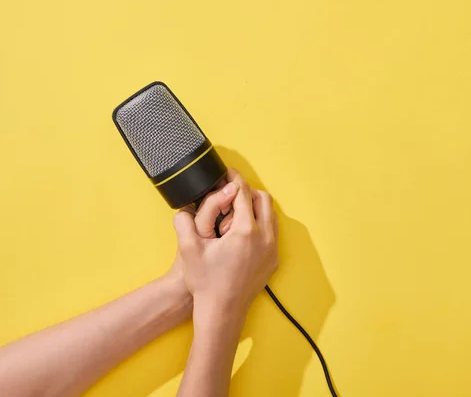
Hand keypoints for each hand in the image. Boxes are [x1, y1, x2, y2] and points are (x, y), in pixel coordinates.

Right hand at [173, 169, 278, 314]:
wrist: (222, 311)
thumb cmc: (205, 282)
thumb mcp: (188, 249)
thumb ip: (185, 221)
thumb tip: (187, 204)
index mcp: (246, 231)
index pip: (244, 194)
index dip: (234, 179)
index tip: (227, 173)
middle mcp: (264, 238)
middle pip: (263, 200)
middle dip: (247, 191)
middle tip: (231, 192)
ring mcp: (272, 250)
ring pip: (271, 216)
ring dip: (256, 208)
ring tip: (236, 211)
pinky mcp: (273, 261)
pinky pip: (272, 233)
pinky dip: (261, 224)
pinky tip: (244, 231)